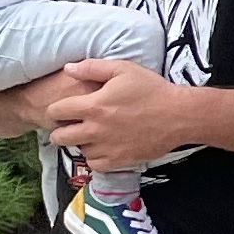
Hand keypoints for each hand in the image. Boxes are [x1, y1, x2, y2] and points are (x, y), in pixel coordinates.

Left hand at [40, 54, 185, 175]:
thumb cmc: (151, 89)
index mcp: (93, 105)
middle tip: (71, 125)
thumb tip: (68, 68)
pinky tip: (103, 147)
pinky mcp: (118, 161)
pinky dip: (95, 157)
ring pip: (78, 150)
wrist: (178, 116)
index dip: (55, 109)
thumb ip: (92, 68)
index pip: (57, 111)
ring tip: (91, 135)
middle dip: (60, 130)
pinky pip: (95, 165)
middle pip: (60, 137)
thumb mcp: (123, 69)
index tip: (63, 109)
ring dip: (81, 143)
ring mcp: (106, 148)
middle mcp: (95, 129)